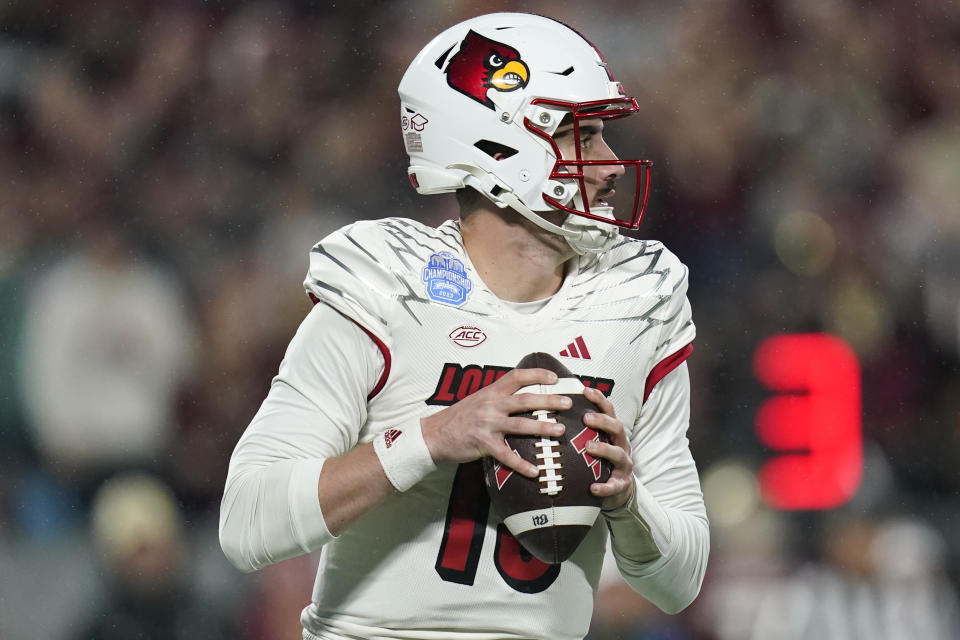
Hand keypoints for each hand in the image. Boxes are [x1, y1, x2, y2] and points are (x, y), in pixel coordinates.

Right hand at [421, 368, 572, 476]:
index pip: (517, 377)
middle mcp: (490, 405)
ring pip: (520, 425)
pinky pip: (506, 455)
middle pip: (525, 400)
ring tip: (560, 431)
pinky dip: (521, 464)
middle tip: (568, 403)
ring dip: (542, 428)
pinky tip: (535, 471)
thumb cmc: (459, 417)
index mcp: (491, 392)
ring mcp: (487, 425)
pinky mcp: (483, 445)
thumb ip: (499, 397)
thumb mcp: (479, 400)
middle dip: (549, 401)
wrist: (434, 434)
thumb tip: (524, 398)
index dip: (537, 374)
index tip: (555, 378)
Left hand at [582, 386, 634, 509]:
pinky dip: (605, 487)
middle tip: (586, 418)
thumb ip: (580, 429)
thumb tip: (552, 410)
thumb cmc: (600, 460)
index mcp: (612, 433)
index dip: (599, 400)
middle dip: (603, 421)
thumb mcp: (594, 441)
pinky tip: (593, 488)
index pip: (609, 411)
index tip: (585, 391)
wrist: (618, 489)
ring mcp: (623, 465)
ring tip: (589, 447)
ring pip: (618, 454)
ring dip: (604, 449)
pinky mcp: (622, 484)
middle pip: (618, 428)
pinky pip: (615, 486)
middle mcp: (621, 445)